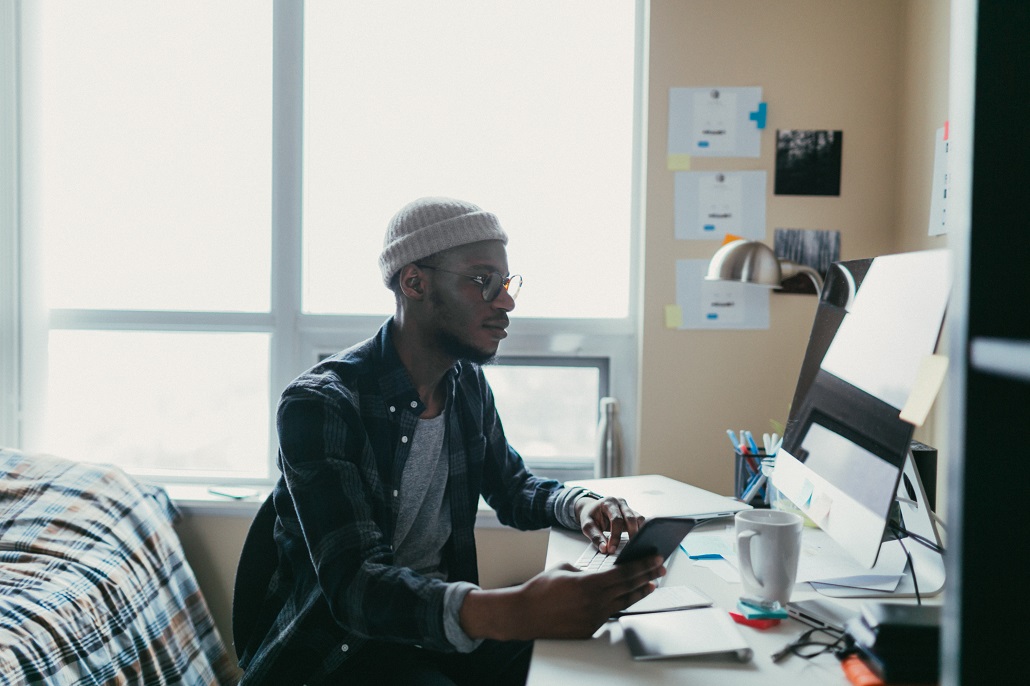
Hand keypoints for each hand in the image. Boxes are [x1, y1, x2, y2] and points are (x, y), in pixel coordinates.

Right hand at [459, 556, 665, 640]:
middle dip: (647, 576)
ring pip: (623, 602)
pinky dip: (619, 604)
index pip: (624, 573)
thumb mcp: (564, 568)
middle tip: (660, 568)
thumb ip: (586, 570)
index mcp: (590, 583)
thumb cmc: (540, 590)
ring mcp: (594, 617)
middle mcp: (595, 602)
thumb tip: (600, 573)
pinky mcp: (590, 628)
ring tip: (651, 584)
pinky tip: (626, 598)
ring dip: (639, 592)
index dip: (642, 565)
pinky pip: (609, 613)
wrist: (525, 614)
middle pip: (629, 587)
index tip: (655, 559)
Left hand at [576, 495, 644, 553]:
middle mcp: (620, 503)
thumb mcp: (587, 526)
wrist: (592, 509)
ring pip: (639, 519)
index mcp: (608, 503)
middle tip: (627, 549)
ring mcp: (628, 507)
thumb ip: (595, 537)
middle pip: (631, 518)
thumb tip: (604, 549)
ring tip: (634, 546)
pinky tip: (638, 541)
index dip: (615, 536)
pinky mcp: (633, 514)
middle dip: (631, 534)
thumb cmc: (590, 516)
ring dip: (638, 532)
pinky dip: (640, 531)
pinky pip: (641, 522)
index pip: (616, 519)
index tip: (612, 549)